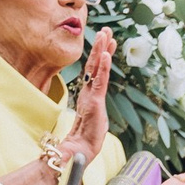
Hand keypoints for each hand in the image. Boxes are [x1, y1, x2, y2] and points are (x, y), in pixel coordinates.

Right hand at [62, 29, 114, 167]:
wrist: (78, 152)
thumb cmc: (84, 143)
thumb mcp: (92, 125)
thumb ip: (91, 117)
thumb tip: (91, 116)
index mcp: (89, 97)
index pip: (95, 73)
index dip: (100, 58)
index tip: (106, 43)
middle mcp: (89, 93)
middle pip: (95, 66)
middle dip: (101, 47)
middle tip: (107, 31)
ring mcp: (91, 96)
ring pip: (97, 69)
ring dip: (102, 51)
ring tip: (107, 34)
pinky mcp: (94, 102)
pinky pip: (100, 81)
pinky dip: (104, 67)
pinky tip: (106, 54)